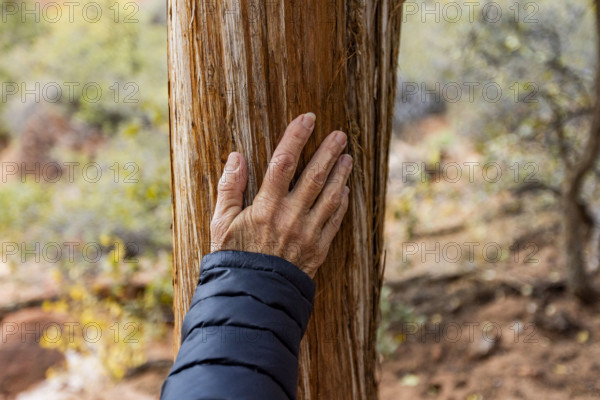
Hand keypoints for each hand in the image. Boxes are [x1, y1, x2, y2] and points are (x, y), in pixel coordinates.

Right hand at [209, 113, 352, 277]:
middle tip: (340, 135)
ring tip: (347, 158)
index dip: (296, 138)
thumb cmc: (234, 257)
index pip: (283, 163)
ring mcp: (308, 233)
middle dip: (328, 152)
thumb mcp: (220, 223)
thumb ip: (229, 188)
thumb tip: (236, 157)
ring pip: (329, 197)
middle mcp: (290, 217)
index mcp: (265, 207)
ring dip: (340, 175)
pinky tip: (344, 191)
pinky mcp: (319, 249)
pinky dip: (341, 204)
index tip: (307, 119)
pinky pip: (335, 221)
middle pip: (314, 176)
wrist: (253, 295)